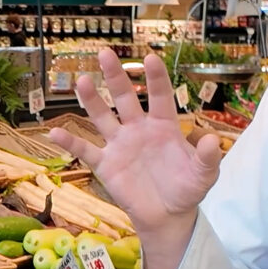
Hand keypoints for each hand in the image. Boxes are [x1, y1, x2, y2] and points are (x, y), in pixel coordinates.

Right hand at [45, 47, 223, 231]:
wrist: (167, 215)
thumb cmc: (186, 189)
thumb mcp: (204, 175)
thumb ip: (207, 158)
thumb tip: (212, 141)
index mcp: (163, 126)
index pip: (159, 96)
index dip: (155, 78)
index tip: (150, 58)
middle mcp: (138, 129)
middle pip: (125, 98)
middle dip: (115, 76)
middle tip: (105, 53)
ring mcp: (119, 145)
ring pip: (102, 116)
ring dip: (91, 99)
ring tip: (82, 81)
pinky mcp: (106, 164)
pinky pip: (85, 150)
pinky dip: (70, 142)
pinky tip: (54, 133)